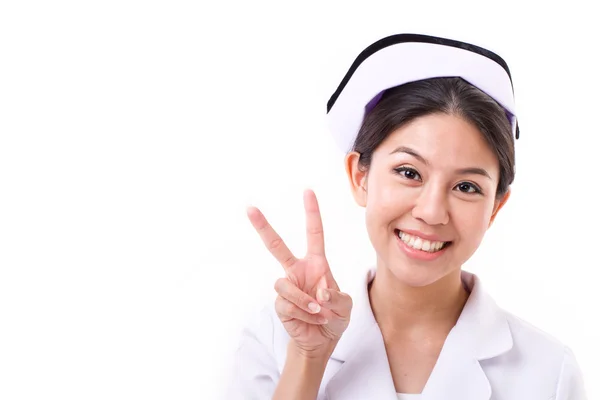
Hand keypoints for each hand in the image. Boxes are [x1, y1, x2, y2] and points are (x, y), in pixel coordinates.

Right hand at [247, 189, 352, 356]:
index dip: (311, 213)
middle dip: (263, 227)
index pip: (314, 233)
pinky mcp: (280, 304)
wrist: (322, 341)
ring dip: (305, 301)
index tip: (308, 191)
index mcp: (316, 263)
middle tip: (250, 208)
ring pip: (285, 285)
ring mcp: (287, 287)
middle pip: (276, 246)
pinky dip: (304, 313)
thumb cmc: (335, 316)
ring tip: (319, 312)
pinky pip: (287, 304)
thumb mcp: (346, 306)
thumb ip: (337, 298)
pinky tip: (312, 319)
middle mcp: (298, 270)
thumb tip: (319, 294)